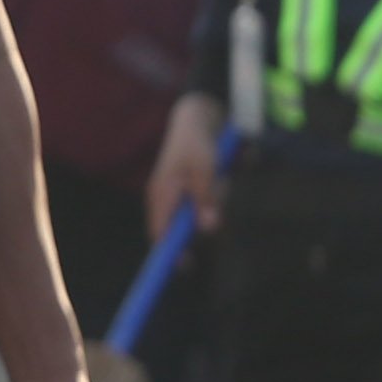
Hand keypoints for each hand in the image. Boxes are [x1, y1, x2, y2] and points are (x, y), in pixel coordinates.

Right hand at [144, 98, 226, 240]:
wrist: (199, 116)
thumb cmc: (198, 141)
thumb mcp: (205, 168)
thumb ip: (206, 198)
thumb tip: (208, 229)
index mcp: (162, 195)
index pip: (160, 233)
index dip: (170, 252)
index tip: (185, 266)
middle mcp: (168, 197)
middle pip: (187, 226)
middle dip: (207, 214)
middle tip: (217, 189)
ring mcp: (181, 192)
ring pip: (204, 212)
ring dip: (217, 197)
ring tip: (219, 172)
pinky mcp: (195, 187)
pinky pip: (211, 200)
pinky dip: (219, 190)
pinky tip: (221, 171)